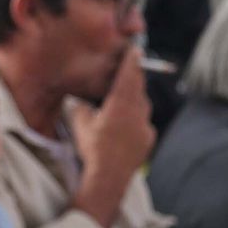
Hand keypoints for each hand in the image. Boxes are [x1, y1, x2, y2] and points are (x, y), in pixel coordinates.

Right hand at [68, 46, 154, 194]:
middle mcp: (137, 112)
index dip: (132, 61)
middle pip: (138, 89)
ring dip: (134, 100)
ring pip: (142, 106)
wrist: (109, 177)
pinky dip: (135, 119)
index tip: (135, 50)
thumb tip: (78, 102)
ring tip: (123, 100)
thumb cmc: (92, 149)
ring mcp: (145, 126)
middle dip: (134, 79)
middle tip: (129, 70)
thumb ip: (81, 109)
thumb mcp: (80, 125)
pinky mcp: (148, 139)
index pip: (129, 76)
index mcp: (121, 104)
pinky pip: (142, 122)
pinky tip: (124, 127)